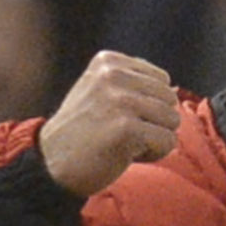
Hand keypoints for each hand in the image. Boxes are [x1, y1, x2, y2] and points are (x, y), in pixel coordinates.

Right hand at [39, 52, 179, 195]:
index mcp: (108, 61)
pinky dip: (153, 154)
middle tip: (121, 133)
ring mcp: (121, 100)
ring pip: (172, 120)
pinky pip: (168, 141)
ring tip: (123, 142)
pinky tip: (126, 154)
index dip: (148, 104)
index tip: (118, 117)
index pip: (161, 79)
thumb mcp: (99, 92)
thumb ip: (133, 85)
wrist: (51, 164)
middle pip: (169, 99)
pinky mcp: (127, 128)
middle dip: (153, 122)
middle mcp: (114, 75)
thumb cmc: (81, 132)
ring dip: (153, 138)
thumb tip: (174, 89)